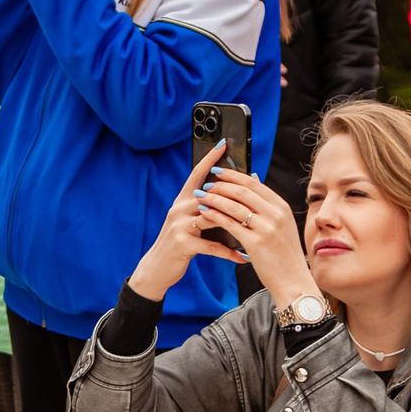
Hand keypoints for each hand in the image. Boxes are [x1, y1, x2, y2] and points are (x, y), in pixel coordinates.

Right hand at [128, 143, 246, 299]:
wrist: (156, 267)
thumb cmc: (179, 243)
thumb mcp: (189, 222)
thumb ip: (204, 208)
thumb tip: (227, 198)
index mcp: (183, 200)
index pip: (197, 174)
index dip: (210, 158)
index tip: (223, 144)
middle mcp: (179, 208)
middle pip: (209, 194)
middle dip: (231, 192)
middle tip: (253, 190)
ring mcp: (179, 225)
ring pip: (212, 216)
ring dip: (234, 223)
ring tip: (254, 228)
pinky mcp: (183, 243)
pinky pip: (211, 245)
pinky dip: (228, 252)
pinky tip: (242, 257)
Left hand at [195, 165, 315, 303]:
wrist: (293, 281)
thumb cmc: (284, 254)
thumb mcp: (282, 224)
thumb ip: (268, 203)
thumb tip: (254, 178)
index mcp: (281, 207)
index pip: (254, 183)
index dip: (234, 175)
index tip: (218, 171)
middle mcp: (275, 214)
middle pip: (243, 191)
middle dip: (221, 185)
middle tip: (206, 183)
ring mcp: (266, 228)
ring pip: (234, 206)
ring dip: (214, 198)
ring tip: (201, 196)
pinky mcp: (255, 243)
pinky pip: (230, 224)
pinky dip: (215, 215)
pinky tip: (205, 212)